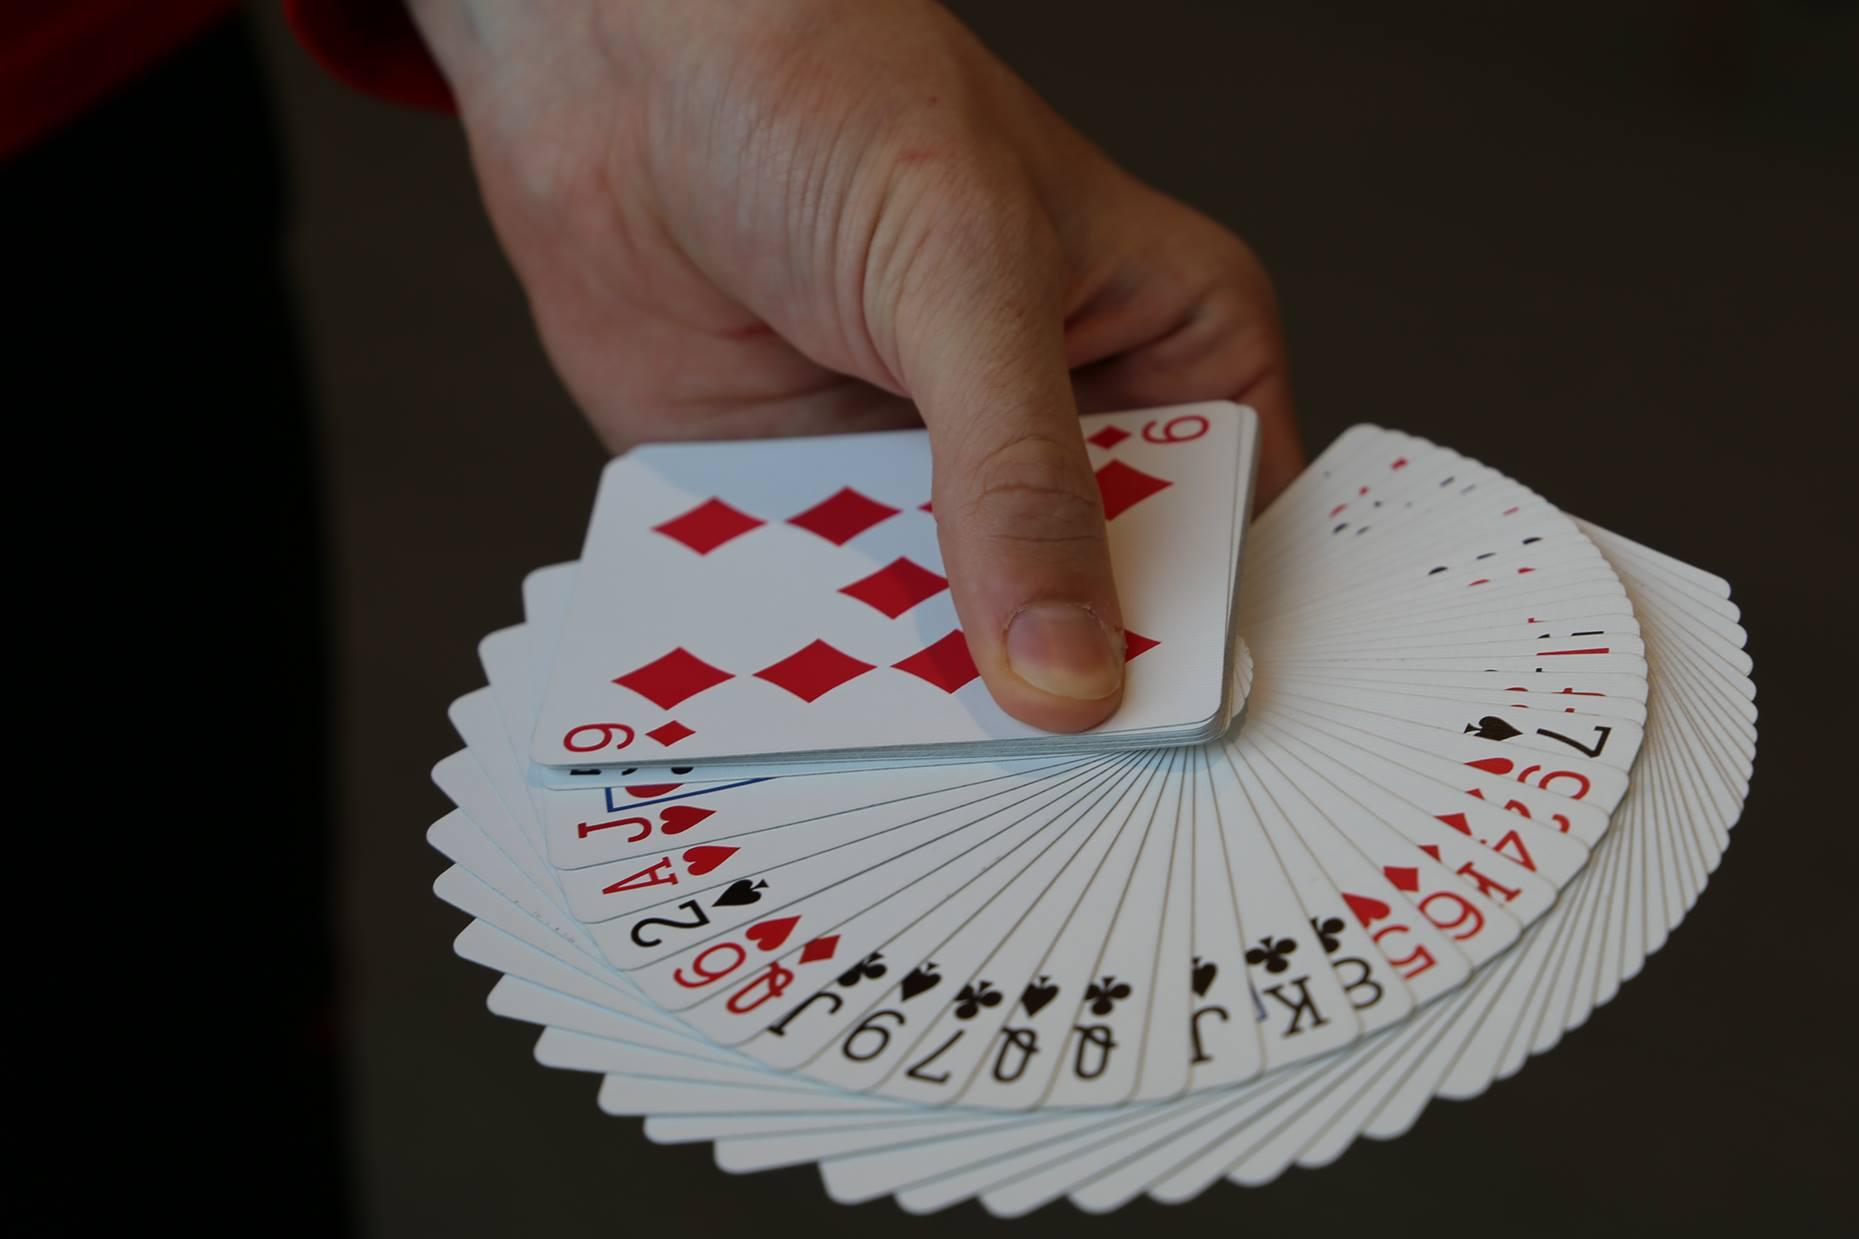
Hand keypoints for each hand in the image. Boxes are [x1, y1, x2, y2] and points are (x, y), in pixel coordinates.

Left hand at [409, 0, 1300, 731]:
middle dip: (1069, 705)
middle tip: (1054, 838)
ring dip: (934, 713)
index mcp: (1168, 353)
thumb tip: (1070, 674)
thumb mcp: (963, 277)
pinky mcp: (817, 521)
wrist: (619, 67)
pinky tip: (808, 754)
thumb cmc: (830, 94)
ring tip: (929, 820)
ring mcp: (937, 490)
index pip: (1233, 536)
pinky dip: (817, 684)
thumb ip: (1017, 480)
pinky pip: (833, 631)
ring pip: (963, 645)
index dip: (1216, 650)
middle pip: (1100, 618)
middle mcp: (1063, 438)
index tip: (1195, 778)